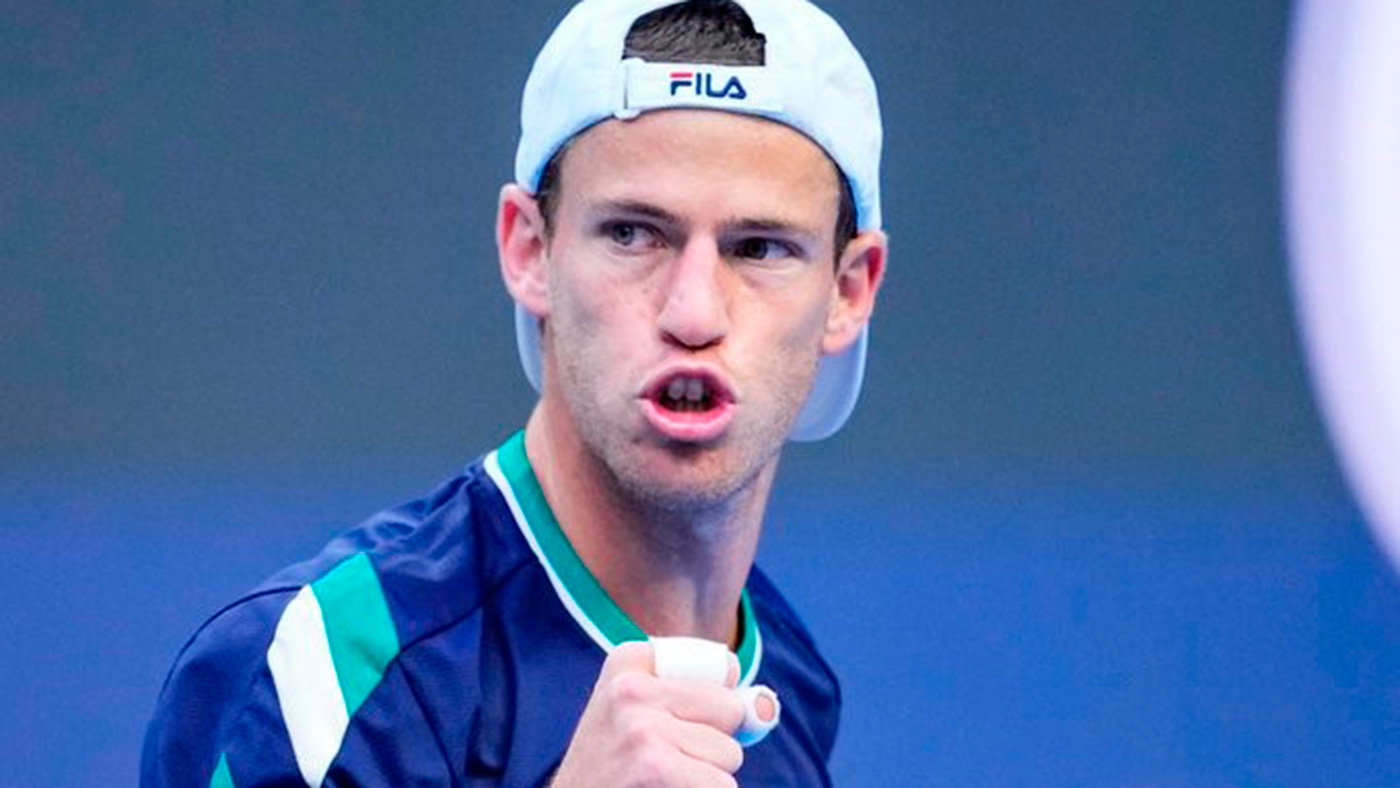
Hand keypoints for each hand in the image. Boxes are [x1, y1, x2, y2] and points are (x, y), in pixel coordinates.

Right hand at [550, 640, 745, 787]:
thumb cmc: (616, 770)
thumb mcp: (645, 717)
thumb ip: (712, 702)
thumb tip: (763, 707)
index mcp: (627, 662)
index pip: (722, 666)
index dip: (711, 708)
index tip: (671, 725)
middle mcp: (630, 688)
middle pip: (730, 710)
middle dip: (712, 744)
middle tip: (663, 763)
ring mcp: (642, 729)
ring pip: (729, 754)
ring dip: (706, 778)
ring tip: (659, 783)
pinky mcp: (656, 769)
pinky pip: (722, 787)